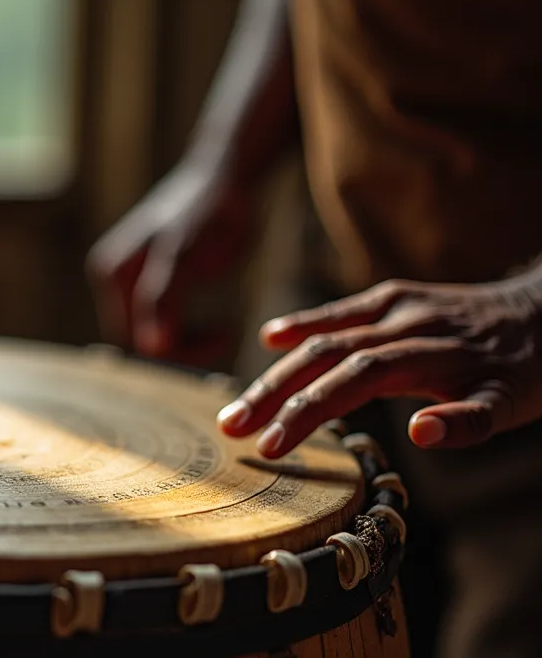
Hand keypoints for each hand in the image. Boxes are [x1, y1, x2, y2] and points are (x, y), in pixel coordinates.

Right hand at [85, 161, 255, 365]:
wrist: (224, 177)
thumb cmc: (208, 212)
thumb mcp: (185, 256)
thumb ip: (164, 300)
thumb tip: (152, 347)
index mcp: (111, 272)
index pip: (134, 338)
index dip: (178, 350)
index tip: (225, 336)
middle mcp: (111, 278)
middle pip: (140, 339)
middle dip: (182, 347)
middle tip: (228, 336)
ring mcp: (127, 280)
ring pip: (152, 335)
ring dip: (187, 341)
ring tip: (226, 331)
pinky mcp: (147, 282)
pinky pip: (162, 322)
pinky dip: (189, 331)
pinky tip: (219, 324)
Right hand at [217, 271, 541, 457]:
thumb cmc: (528, 372)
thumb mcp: (514, 405)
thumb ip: (469, 421)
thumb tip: (419, 432)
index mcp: (432, 354)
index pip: (354, 381)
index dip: (308, 411)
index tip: (270, 448)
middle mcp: (406, 324)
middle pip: (325, 356)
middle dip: (272, 393)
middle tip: (231, 428)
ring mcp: (397, 306)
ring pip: (324, 336)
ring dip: (275, 371)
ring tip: (236, 408)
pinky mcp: (395, 295)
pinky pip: (341, 310)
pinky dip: (304, 322)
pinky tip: (270, 338)